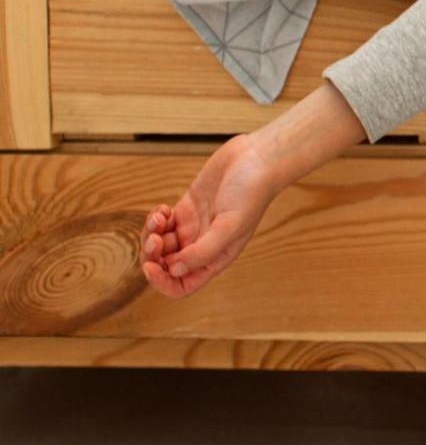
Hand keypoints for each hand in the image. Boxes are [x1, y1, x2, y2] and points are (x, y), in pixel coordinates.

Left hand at [139, 134, 278, 297]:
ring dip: (151, 234)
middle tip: (156, 237)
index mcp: (216, 258)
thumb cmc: (251, 193)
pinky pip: (161, 223)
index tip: (152, 266)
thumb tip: (174, 270)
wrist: (256, 159)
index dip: (163, 282)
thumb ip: (203, 251)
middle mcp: (203, 246)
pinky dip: (155, 218)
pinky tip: (163, 208)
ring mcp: (193, 227)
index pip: (183, 285)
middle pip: (165, 265)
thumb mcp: (230, 225)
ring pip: (159, 244)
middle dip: (153, 255)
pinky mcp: (187, 208)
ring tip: (160, 216)